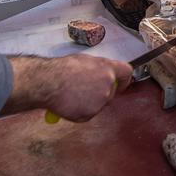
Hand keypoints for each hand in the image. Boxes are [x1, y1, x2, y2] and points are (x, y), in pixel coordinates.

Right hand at [5, 55, 132, 121]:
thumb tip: (101, 73)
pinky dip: (80, 112)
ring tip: (72, 95)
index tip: (118, 84)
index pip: (126, 73)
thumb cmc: (62, 69)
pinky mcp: (90, 113)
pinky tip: (69, 103)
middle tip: (84, 90)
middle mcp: (108, 84)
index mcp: (107, 68)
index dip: (123, 80)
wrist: (48, 83)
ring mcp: (100, 100)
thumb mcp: (84, 61)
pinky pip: (88, 114)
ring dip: (89, 102)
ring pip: (99, 104)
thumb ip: (98, 68)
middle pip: (111, 92)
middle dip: (101, 93)